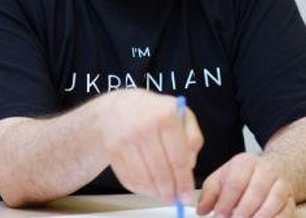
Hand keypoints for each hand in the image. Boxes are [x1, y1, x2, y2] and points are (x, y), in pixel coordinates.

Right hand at [97, 89, 202, 204]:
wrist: (117, 106)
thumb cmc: (154, 112)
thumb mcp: (181, 114)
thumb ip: (193, 137)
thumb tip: (190, 165)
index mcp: (166, 116)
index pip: (178, 158)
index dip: (184, 181)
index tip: (187, 195)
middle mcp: (144, 127)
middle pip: (160, 172)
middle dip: (170, 191)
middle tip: (175, 199)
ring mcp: (125, 139)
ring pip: (143, 178)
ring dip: (155, 193)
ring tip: (162, 195)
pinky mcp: (112, 149)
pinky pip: (128, 177)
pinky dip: (140, 188)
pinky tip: (147, 187)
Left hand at [197, 152, 294, 217]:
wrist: (273, 170)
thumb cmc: (244, 176)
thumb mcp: (222, 178)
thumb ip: (210, 194)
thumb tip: (201, 210)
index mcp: (244, 163)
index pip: (235, 181)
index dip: (226, 201)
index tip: (219, 216)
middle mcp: (265, 170)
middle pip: (256, 191)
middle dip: (243, 211)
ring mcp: (280, 184)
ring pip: (273, 201)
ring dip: (259, 216)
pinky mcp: (290, 199)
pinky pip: (285, 211)